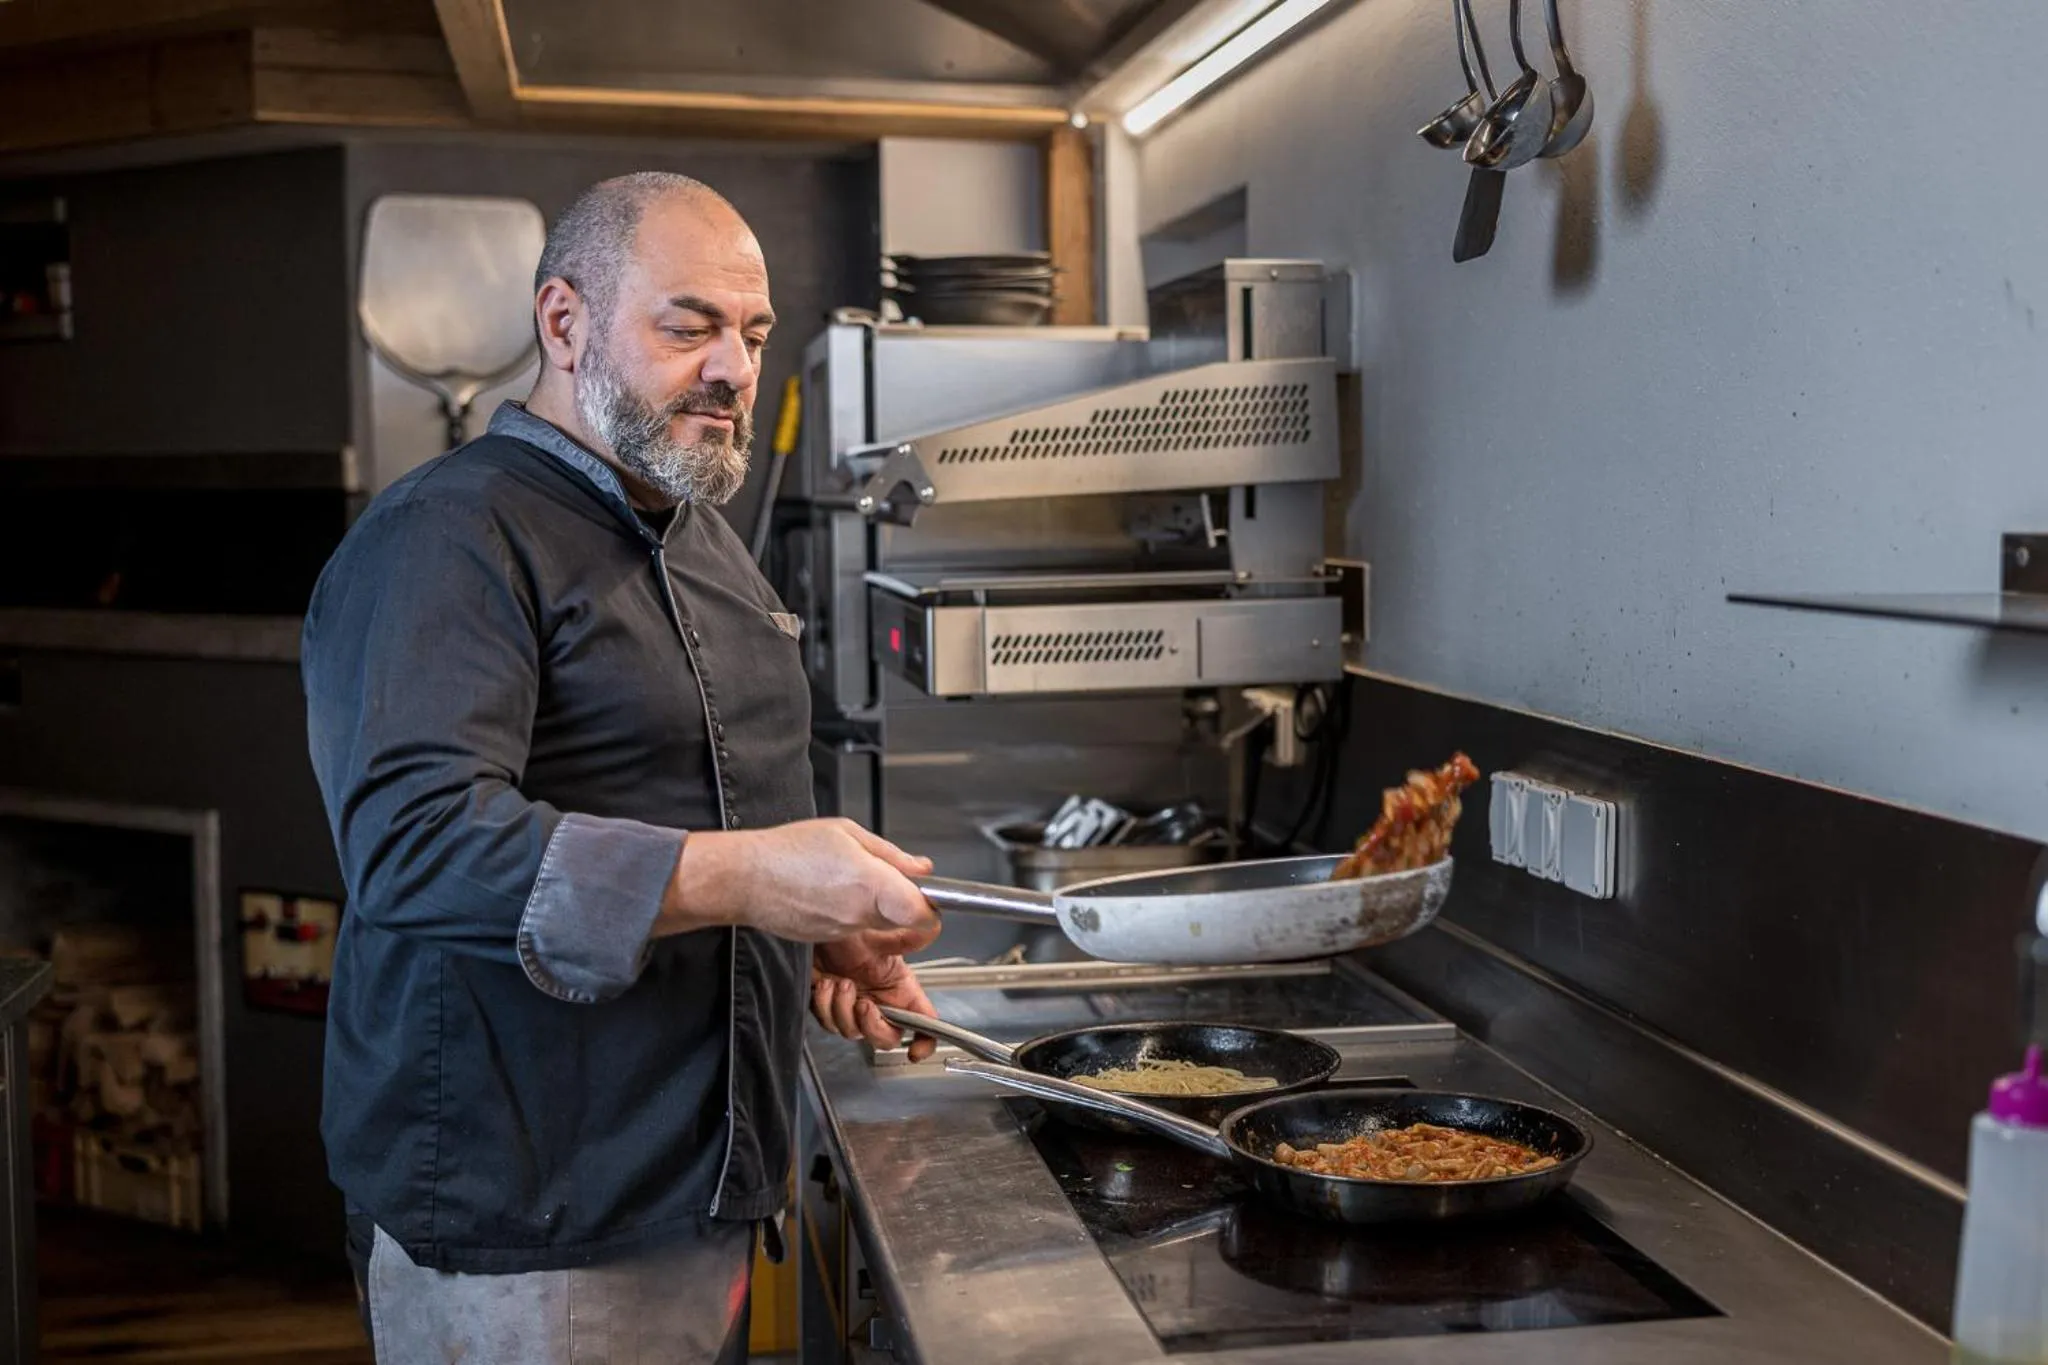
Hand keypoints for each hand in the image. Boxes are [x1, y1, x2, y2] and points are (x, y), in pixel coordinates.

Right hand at [659, 817, 937, 942]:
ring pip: (878, 925)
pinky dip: (851, 913)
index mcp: (872, 885)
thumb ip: (891, 854)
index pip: (924, 914)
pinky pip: (853, 928)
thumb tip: (921, 868)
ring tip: (849, 878)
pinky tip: (830, 891)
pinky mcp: (827, 939)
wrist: (744, 878)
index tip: (928, 894)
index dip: (932, 906)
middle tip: (887, 875)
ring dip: (876, 905)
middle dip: (903, 900)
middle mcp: (860, 915)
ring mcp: (842, 932)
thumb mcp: (847, 833)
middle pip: (904, 919)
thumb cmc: (788, 849)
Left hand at [812, 927, 941, 1060]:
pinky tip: (824, 985)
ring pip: (853, 1032)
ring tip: (840, 983)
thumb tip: (931, 928)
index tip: (915, 1051)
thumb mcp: (881, 930)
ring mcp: (854, 1004)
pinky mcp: (829, 1005)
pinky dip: (825, 1007)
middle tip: (864, 1005)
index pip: (924, 1021)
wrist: (811, 922)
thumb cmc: (848, 922)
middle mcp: (880, 999)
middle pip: (886, 1037)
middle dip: (873, 1027)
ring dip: (843, 1011)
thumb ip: (908, 934)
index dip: (925, 1040)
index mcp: (901, 986)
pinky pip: (828, 1023)